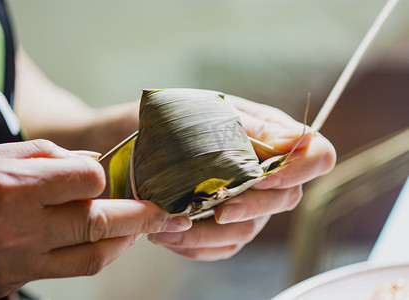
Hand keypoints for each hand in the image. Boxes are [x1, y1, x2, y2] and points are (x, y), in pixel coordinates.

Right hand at [0, 140, 190, 298]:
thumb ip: (53, 158)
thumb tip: (96, 167)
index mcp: (14, 188)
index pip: (90, 181)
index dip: (104, 175)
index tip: (105, 174)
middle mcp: (16, 231)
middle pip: (101, 225)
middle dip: (143, 217)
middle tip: (169, 213)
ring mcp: (13, 265)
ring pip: (91, 259)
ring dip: (124, 243)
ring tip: (141, 229)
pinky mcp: (6, 287)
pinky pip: (66, 274)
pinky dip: (91, 257)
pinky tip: (101, 243)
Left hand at [148, 96, 335, 260]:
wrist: (148, 135)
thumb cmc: (186, 116)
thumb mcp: (218, 112)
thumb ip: (257, 128)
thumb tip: (300, 139)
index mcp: (275, 137)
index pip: (316, 156)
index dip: (299, 170)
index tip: (264, 177)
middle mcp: (269, 175)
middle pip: (285, 199)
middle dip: (251, 206)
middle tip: (219, 209)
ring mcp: (249, 203)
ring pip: (248, 229)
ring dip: (211, 232)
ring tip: (173, 225)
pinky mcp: (226, 226)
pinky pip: (223, 246)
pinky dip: (197, 245)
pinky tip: (170, 234)